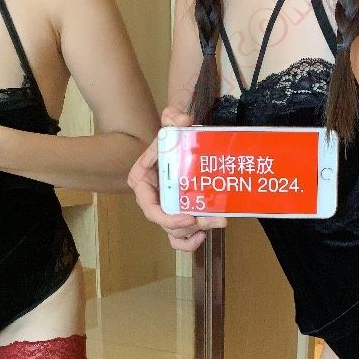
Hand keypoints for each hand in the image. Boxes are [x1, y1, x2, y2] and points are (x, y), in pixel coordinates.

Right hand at [127, 104, 226, 251]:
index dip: (168, 219)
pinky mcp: (177, 214)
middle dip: (189, 226)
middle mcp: (151, 199)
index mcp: (142, 181)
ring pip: (176, 231)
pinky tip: (203, 235)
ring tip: (216, 222)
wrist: (182, 142)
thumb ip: (173, 117)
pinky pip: (179, 236)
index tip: (190, 218)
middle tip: (212, 220)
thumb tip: (182, 119)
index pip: (150, 208)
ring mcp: (165, 208)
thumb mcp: (171, 122)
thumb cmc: (172, 135)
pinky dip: (189, 241)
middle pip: (167, 223)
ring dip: (197, 231)